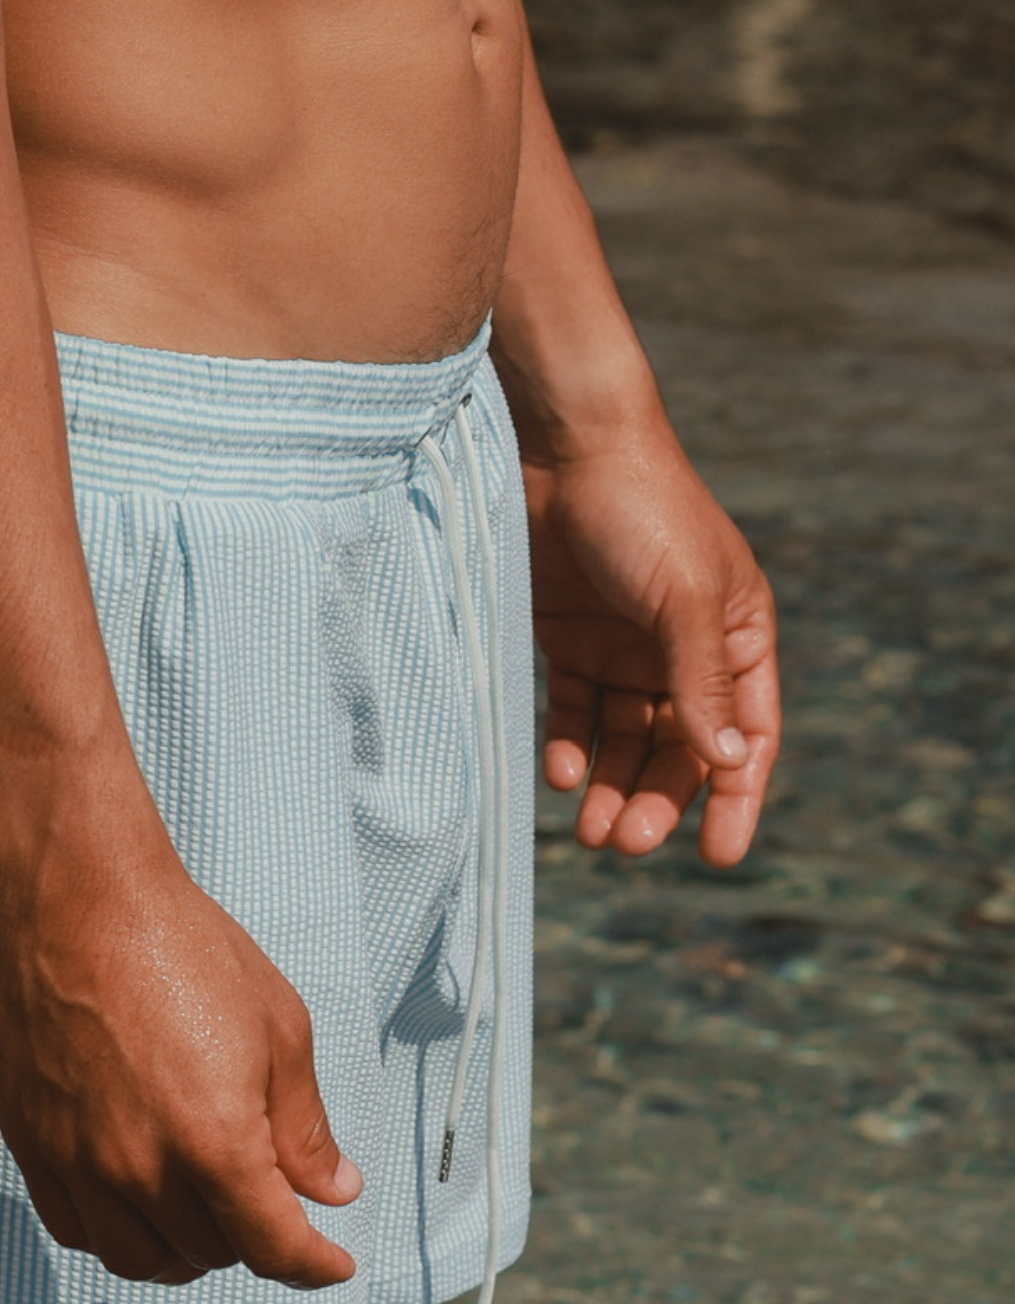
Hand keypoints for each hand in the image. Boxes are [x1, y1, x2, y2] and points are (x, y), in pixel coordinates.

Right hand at [0, 841, 362, 1285]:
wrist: (74, 898)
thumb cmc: (182, 946)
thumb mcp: (278, 1026)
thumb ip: (302, 1123)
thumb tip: (331, 1188)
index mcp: (216, 1142)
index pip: (273, 1247)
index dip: (313, 1266)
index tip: (330, 1266)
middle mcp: (142, 1168)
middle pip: (210, 1254)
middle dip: (252, 1243)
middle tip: (267, 1205)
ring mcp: (78, 1162)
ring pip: (139, 1259)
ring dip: (184, 1252)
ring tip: (205, 1218)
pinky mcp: (31, 1145)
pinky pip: (76, 1229)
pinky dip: (117, 1234)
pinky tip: (138, 1204)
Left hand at [522, 421, 779, 866]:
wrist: (564, 447)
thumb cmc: (642, 510)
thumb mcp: (681, 597)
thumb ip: (699, 679)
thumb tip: (725, 763)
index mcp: (738, 637)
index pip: (745, 736)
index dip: (734, 797)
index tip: (718, 856)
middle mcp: (683, 650)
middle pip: (677, 749)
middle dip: (656, 800)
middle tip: (626, 845)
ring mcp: (624, 647)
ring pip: (622, 739)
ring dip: (609, 787)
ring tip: (588, 833)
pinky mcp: (569, 641)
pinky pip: (572, 712)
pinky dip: (567, 746)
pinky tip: (558, 775)